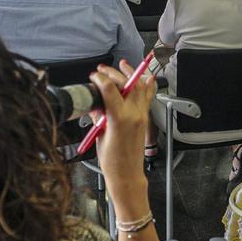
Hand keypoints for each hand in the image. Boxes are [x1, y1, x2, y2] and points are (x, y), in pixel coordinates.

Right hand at [89, 60, 156, 182]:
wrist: (127, 175)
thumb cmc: (113, 162)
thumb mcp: (99, 135)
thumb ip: (98, 116)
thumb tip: (94, 104)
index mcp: (120, 119)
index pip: (110, 89)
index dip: (100, 79)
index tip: (93, 77)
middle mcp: (134, 115)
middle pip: (127, 84)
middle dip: (114, 73)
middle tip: (103, 70)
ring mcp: (142, 116)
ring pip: (141, 87)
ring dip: (132, 73)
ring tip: (123, 65)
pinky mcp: (144, 120)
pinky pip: (148, 98)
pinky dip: (147, 86)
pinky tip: (146, 77)